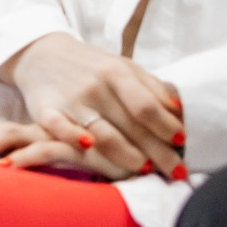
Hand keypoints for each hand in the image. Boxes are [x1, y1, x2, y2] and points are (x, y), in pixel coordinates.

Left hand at [0, 117, 97, 174]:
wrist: (133, 165)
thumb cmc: (84, 174)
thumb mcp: (44, 177)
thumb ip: (17, 178)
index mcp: (22, 134)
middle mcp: (33, 131)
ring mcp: (53, 137)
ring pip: (12, 133)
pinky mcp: (77, 148)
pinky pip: (46, 149)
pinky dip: (25, 157)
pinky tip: (7, 168)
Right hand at [1, 32, 185, 179]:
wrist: (42, 53)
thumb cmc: (92, 66)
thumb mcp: (123, 67)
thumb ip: (152, 88)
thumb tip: (181, 112)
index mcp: (117, 72)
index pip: (148, 107)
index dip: (168, 128)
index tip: (184, 144)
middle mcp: (96, 86)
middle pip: (133, 127)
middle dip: (160, 153)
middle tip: (178, 172)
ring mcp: (71, 100)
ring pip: (104, 135)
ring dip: (129, 157)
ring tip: (147, 171)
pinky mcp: (45, 110)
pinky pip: (59, 128)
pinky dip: (73, 138)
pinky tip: (89, 147)